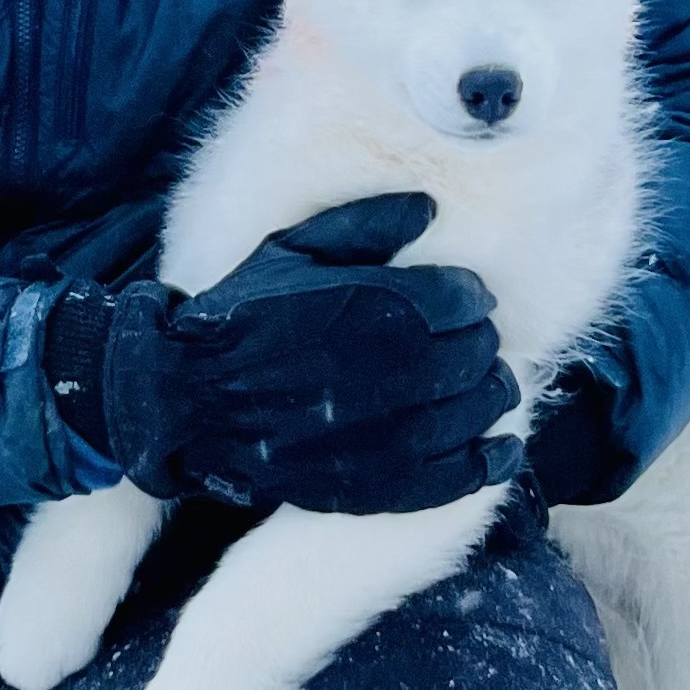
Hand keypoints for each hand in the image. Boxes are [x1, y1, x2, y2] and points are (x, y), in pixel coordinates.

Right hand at [46, 194, 522, 512]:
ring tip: (486, 384)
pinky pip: (459, 475)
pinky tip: (501, 448)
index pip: (466, 298)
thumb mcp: (297, 246)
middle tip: (472, 340)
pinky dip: (491, 461)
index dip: (472, 296)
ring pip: (479, 408)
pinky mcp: (381, 484)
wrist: (188, 397)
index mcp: (385, 305)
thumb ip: (368, 222)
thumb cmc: (245, 314)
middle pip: (479, 351)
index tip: (466, 298)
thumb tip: (431, 206)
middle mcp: (399, 369)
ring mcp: (393, 433)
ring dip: (493, 392)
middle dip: (482, 341)